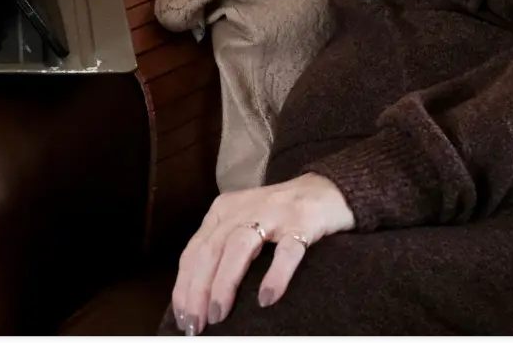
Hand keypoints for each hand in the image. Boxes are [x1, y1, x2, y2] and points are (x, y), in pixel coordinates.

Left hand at [171, 173, 353, 334]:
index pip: (195, 251)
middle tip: (196, 324)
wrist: (329, 188)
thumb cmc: (280, 215)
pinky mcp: (303, 221)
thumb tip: (198, 297)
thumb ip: (222, 249)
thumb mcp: (244, 223)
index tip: (183, 318)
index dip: (184, 286)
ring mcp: (274, 213)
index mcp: (224, 211)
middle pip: (211, 250)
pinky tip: (267, 298)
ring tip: (219, 314)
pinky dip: (275, 275)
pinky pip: (287, 250)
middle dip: (198, 290)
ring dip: (224, 283)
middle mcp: (244, 208)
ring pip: (240, 247)